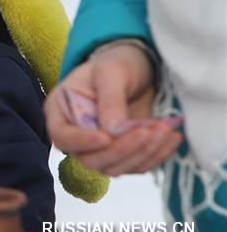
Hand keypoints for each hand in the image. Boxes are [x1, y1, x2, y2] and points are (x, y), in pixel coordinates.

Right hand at [44, 41, 181, 175]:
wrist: (137, 69)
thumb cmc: (116, 63)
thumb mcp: (111, 72)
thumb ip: (110, 100)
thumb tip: (112, 131)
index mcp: (61, 111)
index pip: (62, 136)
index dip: (81, 141)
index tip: (106, 137)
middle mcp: (76, 135)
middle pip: (90, 159)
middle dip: (121, 149)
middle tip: (147, 131)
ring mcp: (99, 149)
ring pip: (115, 168)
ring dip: (142, 153)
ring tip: (164, 130)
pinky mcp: (123, 155)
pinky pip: (137, 166)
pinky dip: (156, 155)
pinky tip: (171, 136)